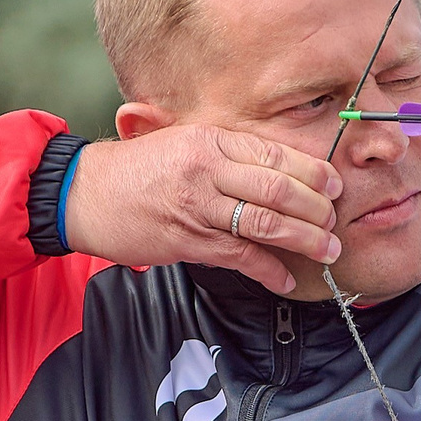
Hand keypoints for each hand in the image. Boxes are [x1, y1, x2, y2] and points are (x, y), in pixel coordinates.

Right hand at [63, 127, 343, 296]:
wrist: (84, 193)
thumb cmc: (139, 170)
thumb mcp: (185, 144)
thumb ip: (229, 155)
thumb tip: (281, 171)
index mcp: (211, 140)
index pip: (276, 153)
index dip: (314, 172)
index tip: (336, 187)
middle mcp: (207, 169)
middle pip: (279, 188)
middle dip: (317, 209)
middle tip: (336, 225)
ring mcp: (197, 206)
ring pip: (266, 222)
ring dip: (304, 240)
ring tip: (327, 251)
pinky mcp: (186, 240)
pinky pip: (240, 255)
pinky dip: (269, 270)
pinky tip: (286, 280)